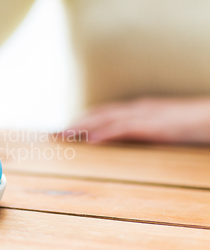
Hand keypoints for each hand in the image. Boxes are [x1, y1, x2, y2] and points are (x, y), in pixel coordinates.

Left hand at [64, 97, 209, 143]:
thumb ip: (147, 130)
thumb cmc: (197, 123)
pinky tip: (91, 140)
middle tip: (53, 134)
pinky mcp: (158, 126)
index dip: (83, 119)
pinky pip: (127, 129)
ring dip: (83, 127)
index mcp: (142, 109)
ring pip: (108, 119)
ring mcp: (149, 116)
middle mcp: (140, 109)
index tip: (64, 129)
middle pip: (100, 114)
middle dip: (76, 123)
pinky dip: (106, 133)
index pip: (105, 113)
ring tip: (63, 136)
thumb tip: (126, 140)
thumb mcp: (167, 127)